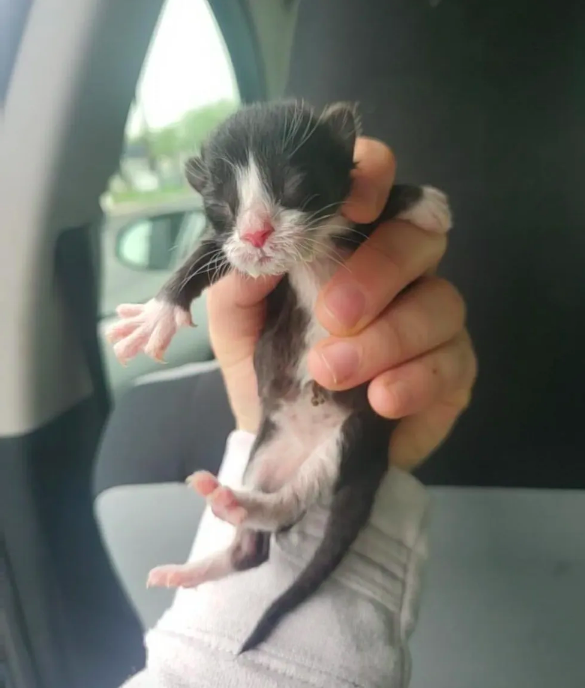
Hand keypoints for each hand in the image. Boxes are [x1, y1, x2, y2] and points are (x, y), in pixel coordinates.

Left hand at [207, 137, 476, 469]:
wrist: (284, 438)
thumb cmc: (264, 364)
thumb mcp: (234, 320)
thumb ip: (238, 280)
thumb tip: (257, 242)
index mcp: (346, 241)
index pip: (375, 178)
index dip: (373, 176)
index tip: (352, 207)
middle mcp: (398, 270)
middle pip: (420, 236)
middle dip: (378, 272)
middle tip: (331, 314)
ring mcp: (430, 320)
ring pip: (442, 302)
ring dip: (386, 338)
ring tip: (330, 371)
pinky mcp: (450, 373)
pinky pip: (455, 363)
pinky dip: (417, 380)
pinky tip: (380, 400)